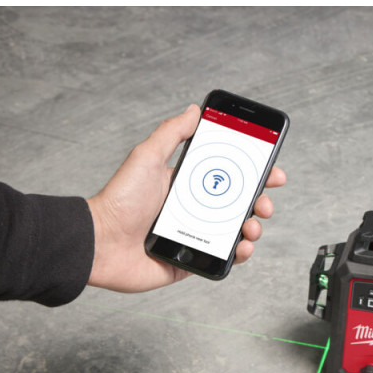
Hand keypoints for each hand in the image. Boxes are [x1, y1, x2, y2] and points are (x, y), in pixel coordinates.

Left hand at [86, 104, 285, 292]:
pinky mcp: (193, 261)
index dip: (255, 175)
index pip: (229, 178)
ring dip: (254, 228)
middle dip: (261, 202)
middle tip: (264, 203)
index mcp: (187, 186)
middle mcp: (195, 211)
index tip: (273, 173)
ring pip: (237, 232)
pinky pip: (224, 259)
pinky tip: (241, 247)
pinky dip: (240, 254)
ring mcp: (195, 236)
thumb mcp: (148, 157)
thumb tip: (195, 110)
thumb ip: (172, 133)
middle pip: (240, 205)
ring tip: (250, 227)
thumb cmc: (119, 200)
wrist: (100, 242)